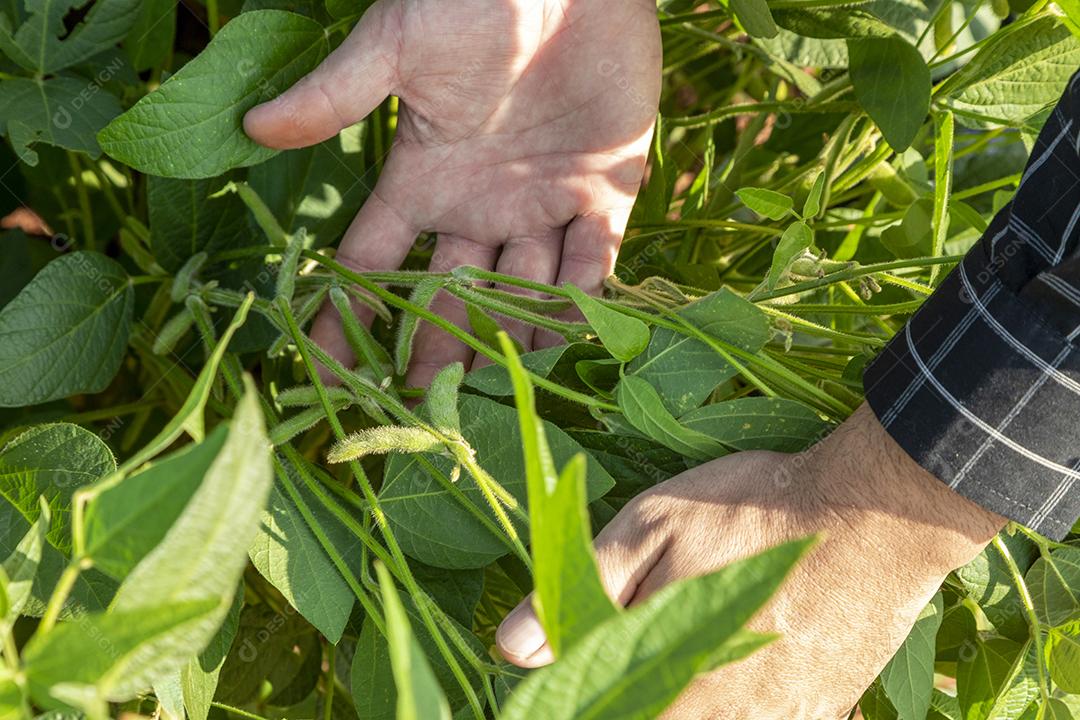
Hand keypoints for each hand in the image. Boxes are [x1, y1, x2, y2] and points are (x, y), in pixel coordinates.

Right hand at [244, 0, 661, 385]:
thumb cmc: (476, 0)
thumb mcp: (396, 46)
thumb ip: (337, 94)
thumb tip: (255, 129)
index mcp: (423, 179)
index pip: (373, 265)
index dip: (348, 317)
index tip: (326, 371)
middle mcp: (479, 207)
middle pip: (450, 297)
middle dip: (432, 351)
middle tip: (416, 409)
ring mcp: (542, 205)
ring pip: (523, 293)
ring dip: (508, 342)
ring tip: (492, 395)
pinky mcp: (606, 191)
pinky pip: (592, 262)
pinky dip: (582, 303)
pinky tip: (564, 346)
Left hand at [496, 405, 1005, 718]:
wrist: (876, 511)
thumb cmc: (754, 510)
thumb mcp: (656, 526)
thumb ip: (586, 590)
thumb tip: (510, 650)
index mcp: (679, 687)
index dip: (581, 708)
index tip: (563, 692)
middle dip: (632, 701)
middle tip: (627, 663)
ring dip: (682, 702)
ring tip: (682, 657)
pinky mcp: (821, 713)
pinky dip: (734, 703)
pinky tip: (732, 669)